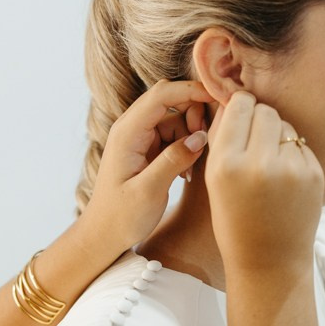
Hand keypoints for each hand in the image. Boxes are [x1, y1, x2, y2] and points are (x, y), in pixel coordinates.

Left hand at [82, 80, 212, 249]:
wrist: (104, 235)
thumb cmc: (120, 217)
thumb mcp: (148, 191)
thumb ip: (173, 161)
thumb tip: (201, 137)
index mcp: (127, 133)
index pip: (162, 94)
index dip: (192, 90)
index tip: (220, 99)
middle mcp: (132, 129)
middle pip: (171, 100)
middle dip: (195, 114)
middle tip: (206, 143)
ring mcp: (140, 139)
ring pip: (177, 119)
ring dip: (192, 136)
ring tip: (191, 170)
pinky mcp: (148, 150)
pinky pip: (175, 136)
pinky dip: (186, 148)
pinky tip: (186, 174)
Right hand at [204, 91, 323, 272]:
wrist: (269, 261)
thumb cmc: (234, 220)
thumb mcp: (214, 181)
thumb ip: (223, 138)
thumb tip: (235, 98)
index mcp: (226, 165)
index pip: (238, 107)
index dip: (238, 106)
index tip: (238, 113)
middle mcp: (258, 164)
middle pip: (264, 110)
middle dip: (258, 118)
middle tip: (253, 139)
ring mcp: (290, 169)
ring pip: (284, 124)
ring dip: (275, 134)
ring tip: (268, 162)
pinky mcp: (313, 174)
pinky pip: (300, 144)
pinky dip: (292, 152)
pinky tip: (284, 176)